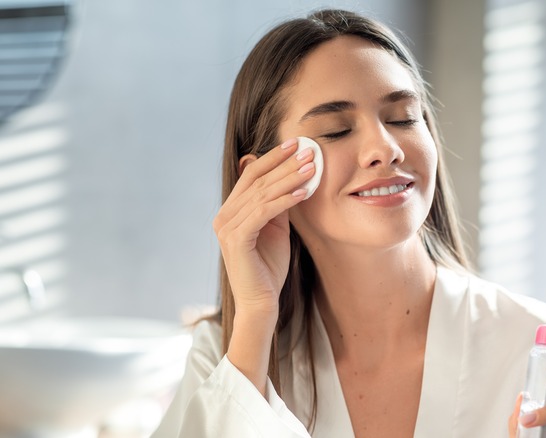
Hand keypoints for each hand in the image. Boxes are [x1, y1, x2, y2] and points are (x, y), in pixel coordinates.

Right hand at [213, 138, 315, 316]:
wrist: (261, 301)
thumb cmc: (269, 266)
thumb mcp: (276, 228)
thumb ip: (278, 204)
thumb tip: (291, 177)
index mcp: (231, 210)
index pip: (252, 175)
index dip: (273, 157)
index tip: (296, 143)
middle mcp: (224, 215)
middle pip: (257, 180)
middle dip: (285, 163)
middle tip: (309, 151)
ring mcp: (227, 227)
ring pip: (262, 194)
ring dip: (289, 178)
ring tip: (312, 168)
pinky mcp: (235, 239)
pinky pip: (262, 212)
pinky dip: (284, 201)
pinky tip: (303, 193)